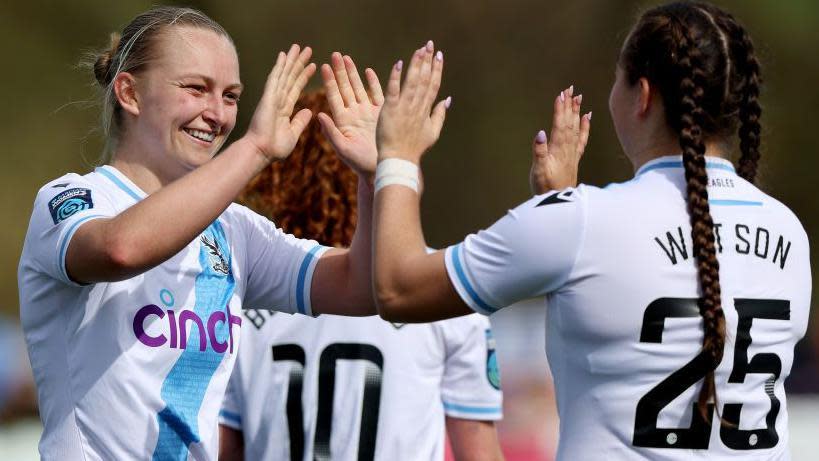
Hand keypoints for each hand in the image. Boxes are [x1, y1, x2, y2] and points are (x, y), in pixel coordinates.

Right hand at [244, 44, 316, 161]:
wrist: (261, 152)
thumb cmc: (274, 148)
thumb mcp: (293, 133)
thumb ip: (300, 121)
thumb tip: (308, 110)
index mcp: (284, 109)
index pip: (296, 88)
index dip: (303, 76)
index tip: (313, 66)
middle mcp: (278, 100)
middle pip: (290, 77)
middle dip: (298, 63)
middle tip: (307, 49)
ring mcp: (272, 97)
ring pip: (284, 74)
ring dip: (291, 60)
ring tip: (299, 47)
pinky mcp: (268, 98)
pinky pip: (275, 78)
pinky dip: (280, 66)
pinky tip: (284, 55)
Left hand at [317, 53, 382, 177]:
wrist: (380, 169)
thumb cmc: (359, 163)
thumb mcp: (342, 148)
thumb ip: (331, 132)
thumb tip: (318, 115)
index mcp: (343, 121)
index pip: (334, 97)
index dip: (329, 81)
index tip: (323, 66)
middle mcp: (354, 114)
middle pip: (345, 88)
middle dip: (340, 71)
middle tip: (334, 54)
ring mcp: (368, 113)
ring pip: (359, 88)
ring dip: (353, 73)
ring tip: (346, 58)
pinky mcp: (382, 114)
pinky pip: (377, 95)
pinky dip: (372, 83)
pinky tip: (368, 71)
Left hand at [377, 41, 449, 164]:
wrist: (400, 160)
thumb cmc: (414, 148)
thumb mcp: (433, 132)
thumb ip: (440, 114)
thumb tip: (448, 99)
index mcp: (426, 110)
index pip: (434, 85)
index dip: (437, 69)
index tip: (439, 55)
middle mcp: (417, 106)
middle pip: (425, 79)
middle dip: (428, 61)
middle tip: (430, 44)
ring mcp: (404, 107)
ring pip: (412, 82)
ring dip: (416, 64)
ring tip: (419, 50)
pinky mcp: (390, 110)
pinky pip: (394, 90)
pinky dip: (396, 77)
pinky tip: (399, 64)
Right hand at [529, 85, 590, 193]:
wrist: (560, 202)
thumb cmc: (545, 187)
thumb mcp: (537, 171)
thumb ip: (539, 152)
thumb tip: (540, 133)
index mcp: (557, 149)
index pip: (559, 125)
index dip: (560, 109)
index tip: (560, 94)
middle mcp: (567, 148)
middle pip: (569, 122)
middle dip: (569, 106)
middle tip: (569, 89)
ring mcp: (572, 152)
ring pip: (575, 128)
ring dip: (576, 112)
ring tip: (578, 97)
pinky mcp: (574, 158)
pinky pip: (581, 139)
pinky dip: (584, 126)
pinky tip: (586, 117)